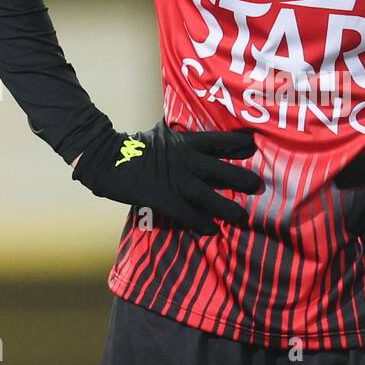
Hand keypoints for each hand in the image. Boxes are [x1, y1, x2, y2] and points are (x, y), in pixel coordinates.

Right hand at [72, 121, 263, 233]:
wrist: (104, 157)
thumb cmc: (132, 146)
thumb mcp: (160, 135)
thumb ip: (179, 138)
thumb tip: (193, 137)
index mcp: (185, 141)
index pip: (219, 140)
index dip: (238, 144)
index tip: (255, 147)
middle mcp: (185, 159)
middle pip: (222, 169)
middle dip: (243, 178)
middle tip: (259, 186)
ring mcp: (174, 180)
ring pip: (209, 195)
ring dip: (228, 207)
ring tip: (243, 217)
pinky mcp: (162, 198)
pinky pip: (187, 214)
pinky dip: (201, 223)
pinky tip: (212, 230)